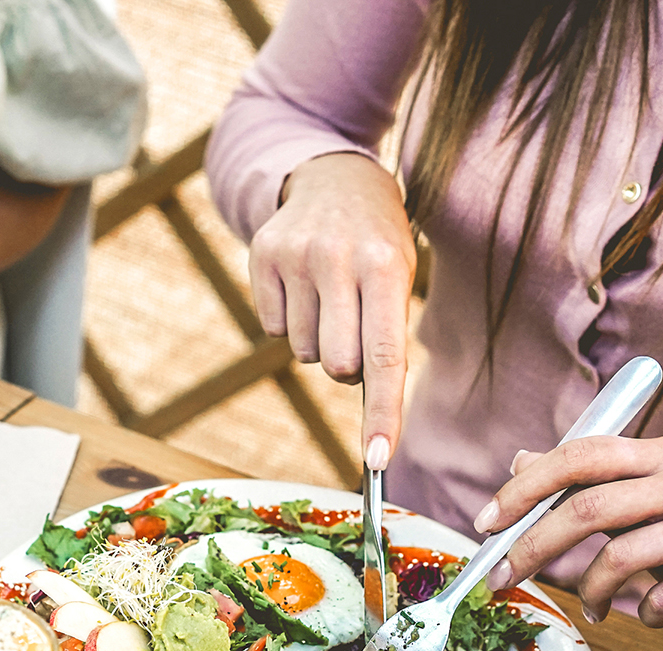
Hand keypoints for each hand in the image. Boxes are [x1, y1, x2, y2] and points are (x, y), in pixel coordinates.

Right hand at [247, 151, 414, 469]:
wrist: (337, 177)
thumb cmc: (379, 243)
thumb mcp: (400, 277)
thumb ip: (387, 339)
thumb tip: (372, 426)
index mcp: (386, 266)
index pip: (385, 357)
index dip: (382, 414)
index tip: (378, 461)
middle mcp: (339, 259)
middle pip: (339, 365)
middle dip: (349, 364)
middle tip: (357, 325)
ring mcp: (296, 256)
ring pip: (304, 351)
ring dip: (318, 340)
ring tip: (329, 296)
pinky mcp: (262, 255)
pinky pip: (272, 330)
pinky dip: (289, 322)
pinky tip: (302, 287)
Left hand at [471, 433, 662, 642]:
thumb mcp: (651, 505)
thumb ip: (592, 485)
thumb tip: (520, 460)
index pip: (582, 454)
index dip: (526, 488)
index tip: (487, 524)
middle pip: (589, 506)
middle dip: (534, 547)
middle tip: (503, 579)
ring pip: (620, 556)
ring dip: (591, 592)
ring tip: (594, 608)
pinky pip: (662, 598)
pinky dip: (644, 616)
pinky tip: (655, 614)